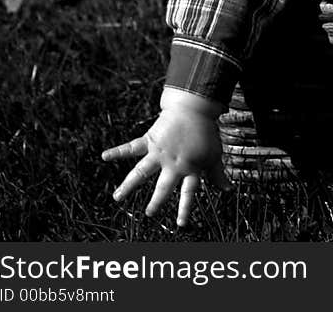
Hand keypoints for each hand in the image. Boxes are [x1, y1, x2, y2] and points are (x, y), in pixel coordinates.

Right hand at [101, 88, 228, 227]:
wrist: (194, 107)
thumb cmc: (205, 133)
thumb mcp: (214, 155)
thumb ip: (218, 175)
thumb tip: (228, 189)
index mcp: (189, 168)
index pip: (188, 193)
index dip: (185, 208)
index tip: (181, 225)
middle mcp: (173, 163)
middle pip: (163, 186)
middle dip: (156, 201)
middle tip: (149, 213)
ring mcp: (159, 153)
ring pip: (141, 172)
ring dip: (128, 185)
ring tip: (116, 198)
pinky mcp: (150, 141)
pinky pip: (132, 147)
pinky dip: (118, 152)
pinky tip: (104, 156)